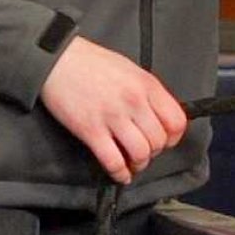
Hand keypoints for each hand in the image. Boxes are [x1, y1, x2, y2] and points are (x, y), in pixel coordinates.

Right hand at [39, 36, 190, 184]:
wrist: (58, 60)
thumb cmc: (92, 63)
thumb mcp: (130, 69)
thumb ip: (147, 92)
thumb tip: (158, 115)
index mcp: (147, 85)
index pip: (176, 121)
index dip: (174, 137)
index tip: (167, 142)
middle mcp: (134, 102)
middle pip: (158, 140)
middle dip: (155, 152)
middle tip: (146, 152)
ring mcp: (112, 117)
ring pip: (140, 153)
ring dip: (139, 164)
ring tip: (134, 163)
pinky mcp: (90, 130)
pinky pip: (112, 160)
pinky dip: (119, 173)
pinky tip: (120, 174)